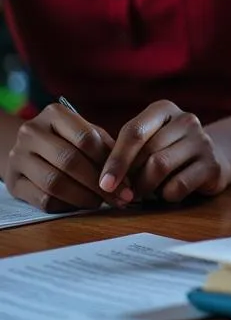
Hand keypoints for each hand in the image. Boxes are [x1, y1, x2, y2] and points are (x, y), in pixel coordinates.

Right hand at [2, 103, 123, 211]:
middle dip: (99, 184)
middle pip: (70, 161)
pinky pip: (42, 199)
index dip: (109, 162)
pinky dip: (66, 205)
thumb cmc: (67, 140)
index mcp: (54, 114)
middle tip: (119, 198)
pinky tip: (80, 205)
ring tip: (101, 203)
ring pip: (55, 183)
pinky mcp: (12, 183)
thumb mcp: (86, 133)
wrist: (27, 149)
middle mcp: (31, 132)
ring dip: (83, 197)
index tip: (127, 181)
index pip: (86, 138)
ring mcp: (18, 157)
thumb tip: (128, 174)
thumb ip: (105, 147)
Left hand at [100, 100, 230, 203]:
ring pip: (161, 167)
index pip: (134, 132)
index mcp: (163, 109)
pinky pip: (178, 185)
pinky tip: (167, 192)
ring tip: (143, 192)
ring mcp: (202, 141)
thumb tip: (104, 180)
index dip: (116, 160)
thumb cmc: (165, 151)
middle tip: (123, 191)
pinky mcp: (212, 165)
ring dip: (145, 187)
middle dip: (130, 178)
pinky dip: (166, 195)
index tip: (104, 183)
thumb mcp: (147, 141)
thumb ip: (126, 152)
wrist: (211, 157)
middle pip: (147, 153)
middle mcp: (186, 120)